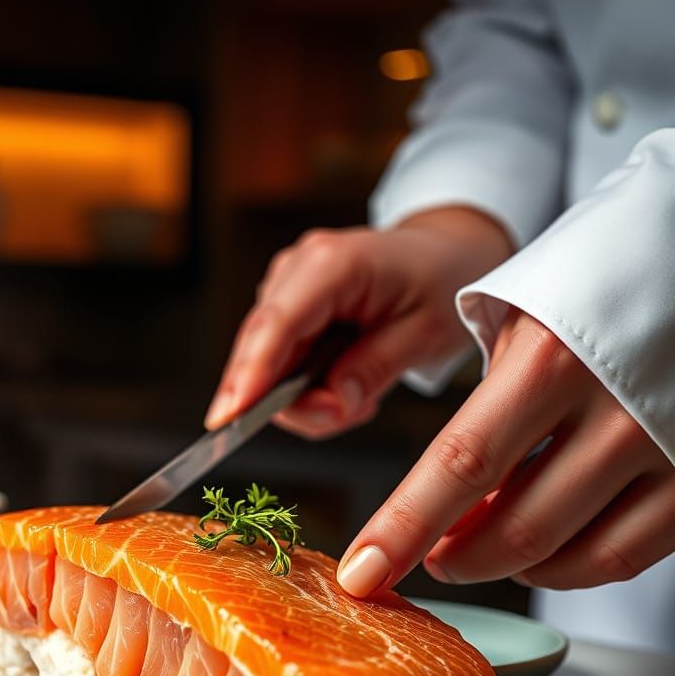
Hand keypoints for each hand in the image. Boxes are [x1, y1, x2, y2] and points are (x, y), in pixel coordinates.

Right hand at [204, 208, 512, 435]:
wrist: (446, 256)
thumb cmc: (442, 283)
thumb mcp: (426, 331)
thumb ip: (375, 368)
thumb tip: (333, 403)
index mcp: (332, 263)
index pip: (276, 325)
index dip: (248, 375)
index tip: (229, 419)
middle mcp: (296, 270)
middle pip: (260, 352)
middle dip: (291, 401)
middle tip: (344, 417)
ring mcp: (286, 290)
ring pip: (267, 368)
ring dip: (307, 399)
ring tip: (362, 396)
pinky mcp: (286, 311)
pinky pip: (279, 367)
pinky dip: (309, 390)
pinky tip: (349, 384)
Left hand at [336, 311, 674, 595]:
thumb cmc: (593, 290)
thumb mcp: (521, 320)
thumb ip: (479, 408)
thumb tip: (444, 502)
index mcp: (550, 360)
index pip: (460, 466)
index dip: (403, 529)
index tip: (362, 573)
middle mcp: (615, 410)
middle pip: (512, 528)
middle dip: (451, 558)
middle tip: (428, 555)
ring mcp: (669, 449)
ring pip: (565, 556)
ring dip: (503, 566)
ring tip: (477, 546)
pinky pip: (621, 558)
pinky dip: (565, 569)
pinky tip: (538, 548)